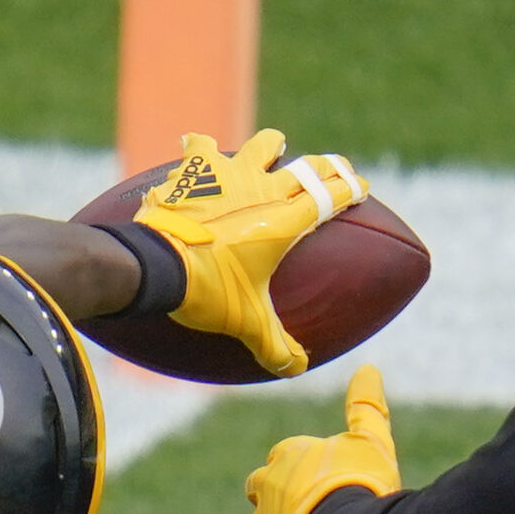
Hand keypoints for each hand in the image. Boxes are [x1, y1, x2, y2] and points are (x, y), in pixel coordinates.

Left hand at [135, 129, 368, 376]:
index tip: (361, 184)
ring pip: (259, 147)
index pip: (331, 196)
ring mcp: (226, 176)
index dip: (350, 188)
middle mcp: (262, 190)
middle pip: (307, 167)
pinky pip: (198, 150)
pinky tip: (193, 146)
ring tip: (273, 145)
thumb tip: (295, 368)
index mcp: (285, 221)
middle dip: (325, 166)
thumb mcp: (247, 322)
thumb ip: (274, 345)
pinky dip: (199, 149)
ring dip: (268, 146)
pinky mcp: (191, 172)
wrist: (153, 264)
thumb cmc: (208, 291)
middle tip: (332, 167)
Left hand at [244, 364, 398, 513]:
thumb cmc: (360, 480)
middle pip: (263, 488)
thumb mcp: (370, 439)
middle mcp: (269, 484)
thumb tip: (369, 367)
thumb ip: (367, 406)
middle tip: (303, 510)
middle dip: (277, 497)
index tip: (315, 479)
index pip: (285, 455)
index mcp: (289, 455)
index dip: (299, 468)